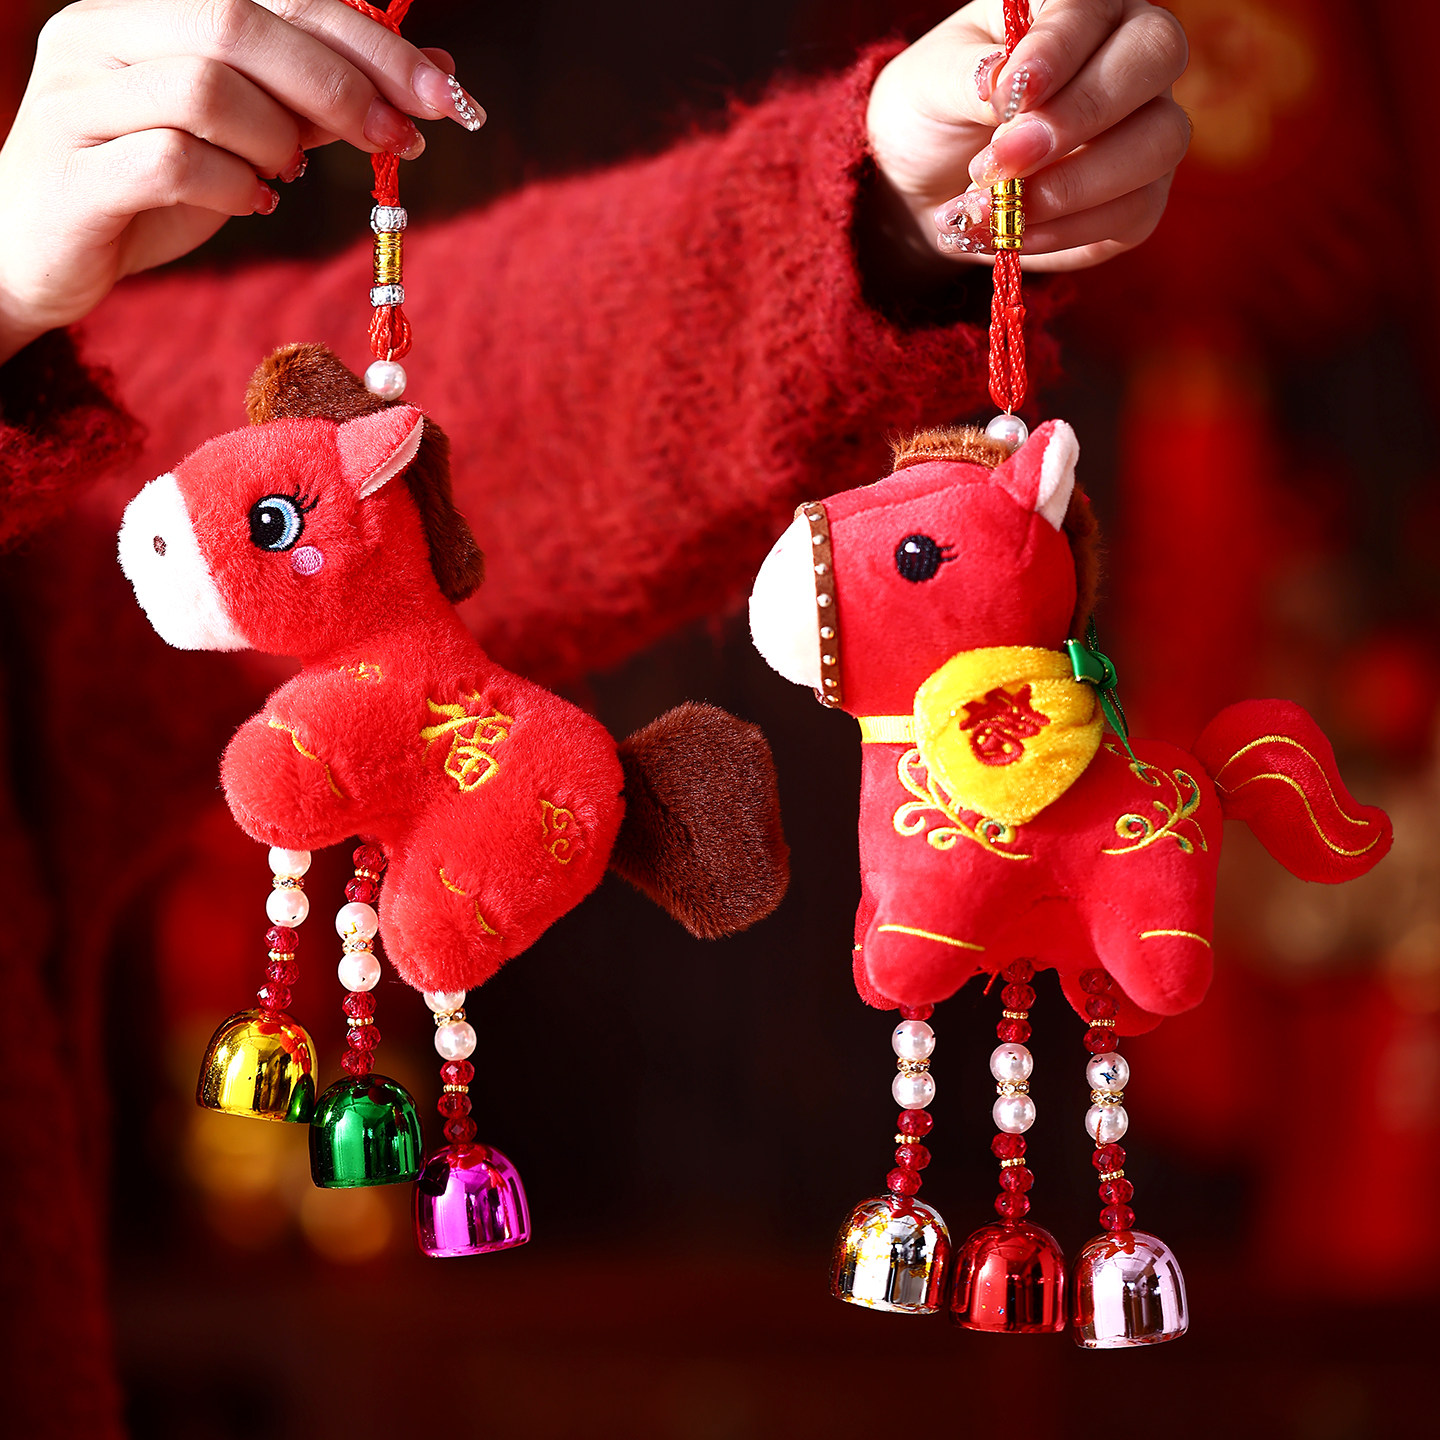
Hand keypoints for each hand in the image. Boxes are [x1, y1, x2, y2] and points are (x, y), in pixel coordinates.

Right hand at [0, 0, 485, 361]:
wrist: (34, 256)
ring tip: (285, 171)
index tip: (442, 91)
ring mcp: (79, 101)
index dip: (366, 38)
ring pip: (205, 85)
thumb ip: (321, 99)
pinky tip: (250, 201)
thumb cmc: (146, 189)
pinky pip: (173, 161)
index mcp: (146, 9)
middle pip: (237, 23)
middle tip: (399, 137)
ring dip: (277, 135)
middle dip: (340, 80)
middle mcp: (102, 34)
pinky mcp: (75, 175)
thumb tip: (432, 72)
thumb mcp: (247, 137)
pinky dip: (234, 184)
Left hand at [867, 0, 1189, 273]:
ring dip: (1071, 185)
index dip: (1058, 50)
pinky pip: (1133, 214)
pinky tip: (1014, 234)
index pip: (1095, 8)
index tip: (1010, 93)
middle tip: (1004, 159)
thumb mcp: (929, 84)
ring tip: (996, 204)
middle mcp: (1129, 58)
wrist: (927, 187)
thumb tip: (1001, 81)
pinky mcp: (1137, 200)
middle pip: (1155, 60)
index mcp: (1078, 8)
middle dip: (1077, 116)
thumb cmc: (935, 114)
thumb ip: (967, 77)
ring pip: (1158, 144)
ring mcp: (1144, 128)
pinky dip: (1067, 232)